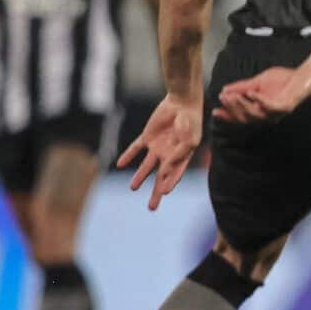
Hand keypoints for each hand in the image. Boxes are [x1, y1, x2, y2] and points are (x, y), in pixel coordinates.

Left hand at [117, 94, 202, 210]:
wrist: (181, 102)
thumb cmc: (190, 120)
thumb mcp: (190, 139)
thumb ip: (178, 155)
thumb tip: (164, 169)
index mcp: (183, 156)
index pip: (175, 174)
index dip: (170, 184)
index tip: (164, 193)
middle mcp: (170, 154)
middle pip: (161, 177)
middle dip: (156, 192)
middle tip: (152, 207)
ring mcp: (158, 146)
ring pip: (147, 166)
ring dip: (140, 177)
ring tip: (133, 188)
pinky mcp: (147, 136)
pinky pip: (135, 148)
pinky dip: (128, 156)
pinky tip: (120, 164)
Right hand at [214, 64, 310, 124]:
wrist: (303, 75)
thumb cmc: (282, 79)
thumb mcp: (257, 82)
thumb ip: (242, 87)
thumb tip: (225, 89)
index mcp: (260, 112)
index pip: (241, 117)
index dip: (228, 115)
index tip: (215, 111)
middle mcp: (268, 116)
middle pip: (245, 118)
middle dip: (233, 108)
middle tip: (224, 98)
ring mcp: (277, 113)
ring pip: (256, 115)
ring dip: (243, 105)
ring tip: (234, 96)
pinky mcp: (286, 107)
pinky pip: (271, 107)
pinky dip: (260, 101)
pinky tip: (251, 94)